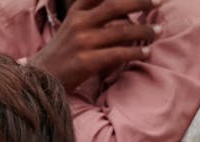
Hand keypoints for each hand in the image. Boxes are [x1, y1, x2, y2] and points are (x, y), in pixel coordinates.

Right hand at [28, 0, 159, 88]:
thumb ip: (91, 12)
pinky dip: (137, 52)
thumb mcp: (71, 25)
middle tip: (157, 2)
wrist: (41, 77)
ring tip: (158, 30)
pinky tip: (146, 52)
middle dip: (141, 1)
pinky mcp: (87, 61)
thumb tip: (124, 10)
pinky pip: (119, 53)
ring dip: (145, 30)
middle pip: (115, 5)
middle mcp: (79, 23)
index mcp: (76, 12)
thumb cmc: (63, 51)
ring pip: (122, 31)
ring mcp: (83, 42)